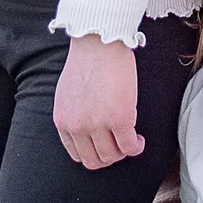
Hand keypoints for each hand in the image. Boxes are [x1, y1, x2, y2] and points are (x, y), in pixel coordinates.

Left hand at [53, 35, 143, 168]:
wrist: (99, 41)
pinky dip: (136, 147)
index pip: (77, 154)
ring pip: (112, 157)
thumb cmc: (86, 61)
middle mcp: (77, 127)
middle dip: (109, 157)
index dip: (94, 153)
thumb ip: (73, 115)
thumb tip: (85, 131)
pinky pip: (129, 146)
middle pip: (94, 161)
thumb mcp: (67, 94)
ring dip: (123, 152)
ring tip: (130, 140)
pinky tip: (140, 139)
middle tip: (119, 144)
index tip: (105, 144)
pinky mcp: (119, 118)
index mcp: (63, 121)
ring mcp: (98, 124)